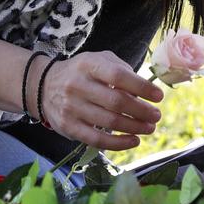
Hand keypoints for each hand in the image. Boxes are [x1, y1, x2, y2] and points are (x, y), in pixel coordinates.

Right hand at [40, 50, 163, 150]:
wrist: (44, 86)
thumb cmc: (81, 72)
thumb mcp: (98, 60)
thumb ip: (120, 69)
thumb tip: (145, 89)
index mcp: (89, 65)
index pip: (118, 76)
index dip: (141, 87)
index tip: (158, 96)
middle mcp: (78, 85)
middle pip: (116, 102)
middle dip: (141, 111)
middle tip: (156, 116)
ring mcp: (72, 108)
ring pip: (109, 123)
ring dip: (134, 128)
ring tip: (149, 128)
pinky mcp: (69, 128)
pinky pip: (97, 140)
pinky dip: (119, 143)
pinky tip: (134, 140)